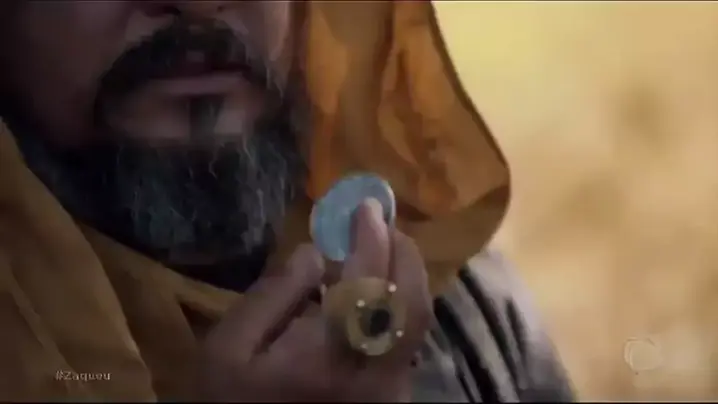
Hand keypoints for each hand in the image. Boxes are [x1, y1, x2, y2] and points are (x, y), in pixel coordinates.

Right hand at [199, 198, 431, 401]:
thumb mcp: (229, 349)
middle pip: (413, 302)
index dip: (373, 238)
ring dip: (403, 275)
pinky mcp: (393, 395)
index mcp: (330, 356)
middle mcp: (376, 372)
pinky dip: (398, 302)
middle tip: (380, 223)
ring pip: (418, 320)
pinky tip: (373, 289)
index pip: (369, 284)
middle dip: (402, 252)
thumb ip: (272, 294)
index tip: (367, 206)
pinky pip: (408, 336)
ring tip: (376, 248)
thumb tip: (319, 253)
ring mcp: (392, 388)